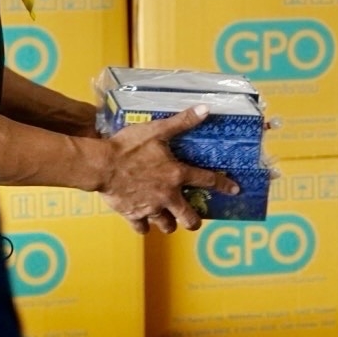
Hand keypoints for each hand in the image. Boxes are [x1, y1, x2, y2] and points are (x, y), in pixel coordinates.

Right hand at [98, 107, 238, 233]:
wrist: (101, 165)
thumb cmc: (129, 147)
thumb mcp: (156, 130)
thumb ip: (182, 122)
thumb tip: (205, 109)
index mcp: (176, 175)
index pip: (207, 180)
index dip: (223, 184)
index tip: (235, 190)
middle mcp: (167, 195)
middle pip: (188, 216)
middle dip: (193, 221)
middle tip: (194, 221)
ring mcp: (150, 207)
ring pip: (166, 225)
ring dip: (170, 224)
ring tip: (170, 222)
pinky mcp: (133, 214)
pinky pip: (141, 227)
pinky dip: (143, 227)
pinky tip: (143, 223)